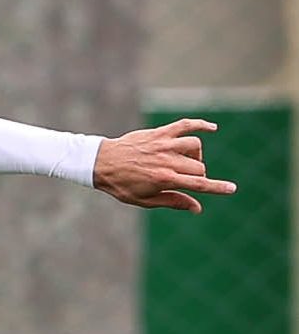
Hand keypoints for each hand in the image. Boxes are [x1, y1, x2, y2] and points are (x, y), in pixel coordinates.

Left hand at [93, 118, 236, 212]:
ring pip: (195, 146)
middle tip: (182, 179)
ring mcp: (164, 144)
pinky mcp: (159, 133)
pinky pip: (185, 125)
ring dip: (195, 156)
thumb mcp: (144, 200)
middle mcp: (167, 160)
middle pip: (198, 167)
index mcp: (164, 179)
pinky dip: (200, 124)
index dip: (217, 187)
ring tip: (184, 162)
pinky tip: (212, 128)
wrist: (101, 162)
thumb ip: (173, 202)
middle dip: (197, 175)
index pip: (198, 184)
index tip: (232, 189)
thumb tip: (198, 208)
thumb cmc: (121, 184)